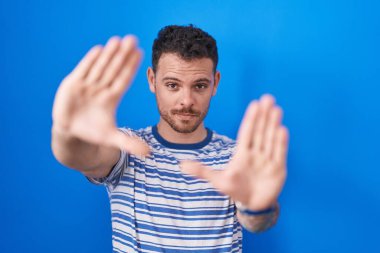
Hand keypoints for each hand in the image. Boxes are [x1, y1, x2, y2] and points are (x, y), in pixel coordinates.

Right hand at [52, 35, 148, 155]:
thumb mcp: (111, 139)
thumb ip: (129, 144)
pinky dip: (90, 61)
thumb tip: (149, 154)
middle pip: (114, 69)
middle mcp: (101, 89)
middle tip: (132, 39)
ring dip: (108, 54)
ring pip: (100, 67)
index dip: (131, 67)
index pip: (124, 79)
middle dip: (122, 55)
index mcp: (112, 98)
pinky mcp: (72, 85)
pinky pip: (83, 70)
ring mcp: (87, 85)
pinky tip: (99, 49)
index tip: (140, 54)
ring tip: (118, 40)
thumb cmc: (92, 132)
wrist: (70, 132)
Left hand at [181, 94, 288, 209]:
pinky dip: (280, 143)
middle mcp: (255, 153)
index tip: (254, 103)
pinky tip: (282, 129)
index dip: (251, 118)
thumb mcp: (217, 180)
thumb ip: (201, 171)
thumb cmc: (235, 189)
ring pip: (270, 138)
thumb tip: (181, 165)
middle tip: (268, 98)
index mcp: (242, 153)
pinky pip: (279, 153)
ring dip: (273, 124)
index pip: (246, 132)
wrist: (252, 204)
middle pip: (260, 131)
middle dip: (264, 116)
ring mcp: (267, 160)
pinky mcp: (278, 169)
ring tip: (276, 109)